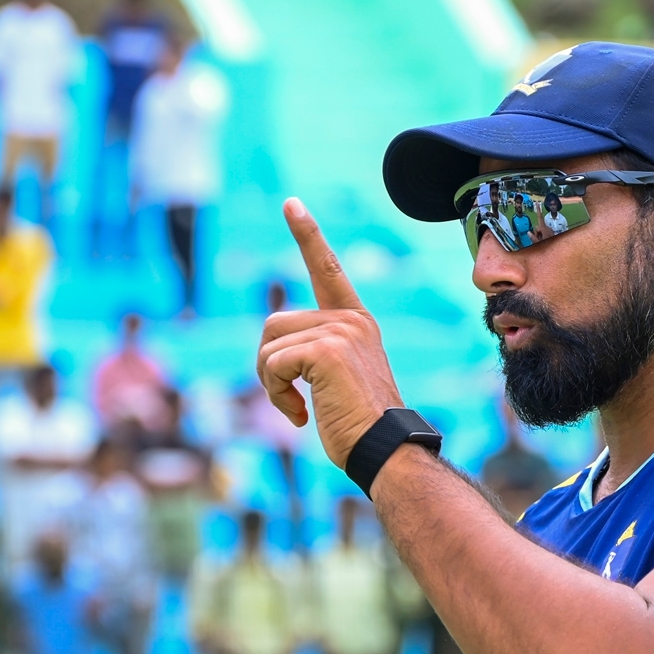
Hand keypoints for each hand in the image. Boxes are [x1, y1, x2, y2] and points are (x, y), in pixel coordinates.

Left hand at [256, 199, 403, 466]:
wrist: (385, 449)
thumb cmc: (360, 425)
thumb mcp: (338, 379)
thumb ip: (314, 354)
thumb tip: (272, 352)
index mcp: (357, 322)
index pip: (328, 269)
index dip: (307, 235)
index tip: (291, 203)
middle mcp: (350, 320)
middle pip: (275, 323)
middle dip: (268, 365)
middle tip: (290, 400)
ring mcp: (340, 332)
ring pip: (269, 344)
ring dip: (270, 383)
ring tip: (298, 410)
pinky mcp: (325, 350)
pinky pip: (272, 364)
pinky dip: (275, 394)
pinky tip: (300, 416)